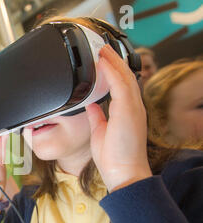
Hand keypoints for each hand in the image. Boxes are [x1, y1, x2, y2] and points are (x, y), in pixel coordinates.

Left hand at [86, 45, 151, 191]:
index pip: (122, 85)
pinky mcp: (128, 111)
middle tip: (102, 49)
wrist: (122, 172)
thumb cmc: (113, 157)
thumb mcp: (101, 131)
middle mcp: (133, 107)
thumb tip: (91, 104)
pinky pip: (120, 85)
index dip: (114, 71)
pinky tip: (102, 63)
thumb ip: (97, 116)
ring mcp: (133, 108)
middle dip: (114, 61)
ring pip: (125, 77)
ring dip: (112, 62)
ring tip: (102, 50)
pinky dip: (111, 71)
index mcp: (127, 112)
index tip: (103, 61)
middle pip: (125, 77)